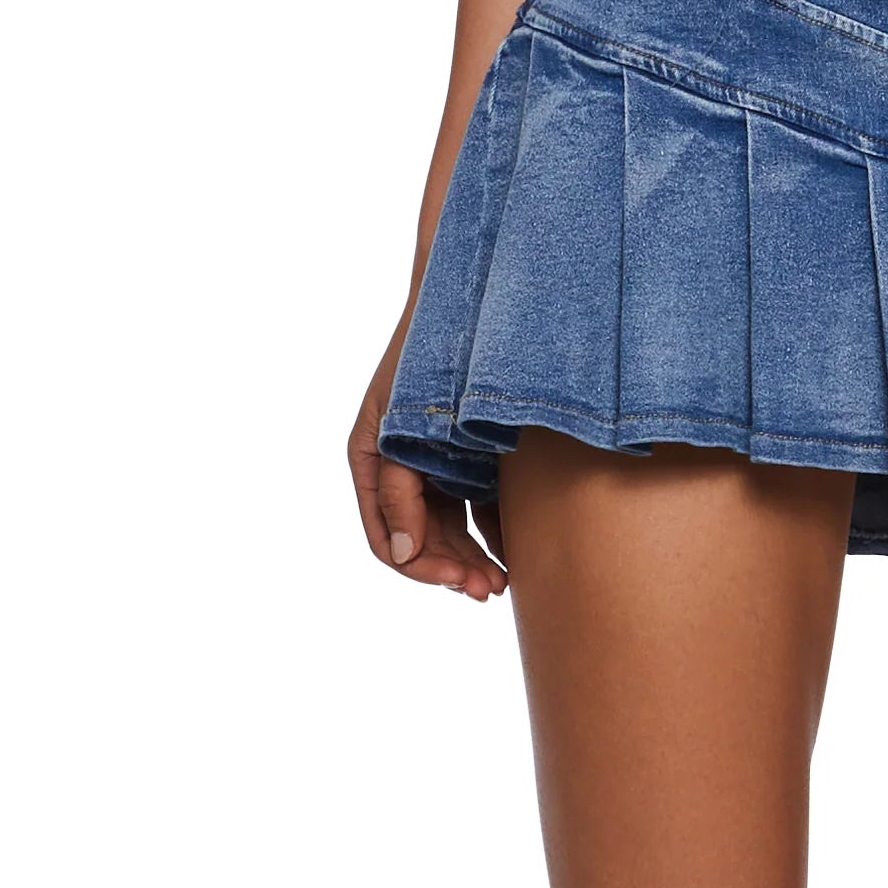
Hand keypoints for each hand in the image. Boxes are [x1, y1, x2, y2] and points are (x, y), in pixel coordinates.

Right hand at [348, 319, 507, 602]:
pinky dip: (489, 528)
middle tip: (492, 590)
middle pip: (422, 540)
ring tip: (502, 582)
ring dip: (472, 557)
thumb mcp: (405, 426)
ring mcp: (432, 458)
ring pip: (449, 529)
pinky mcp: (463, 451)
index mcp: (373, 460)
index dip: (423, 567)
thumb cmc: (429, 356)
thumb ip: (402, 490)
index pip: (389, 540)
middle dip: (454, 569)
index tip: (460, 580)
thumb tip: (403, 553)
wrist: (469, 297)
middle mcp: (399, 465)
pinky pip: (472, 503)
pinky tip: (514, 546)